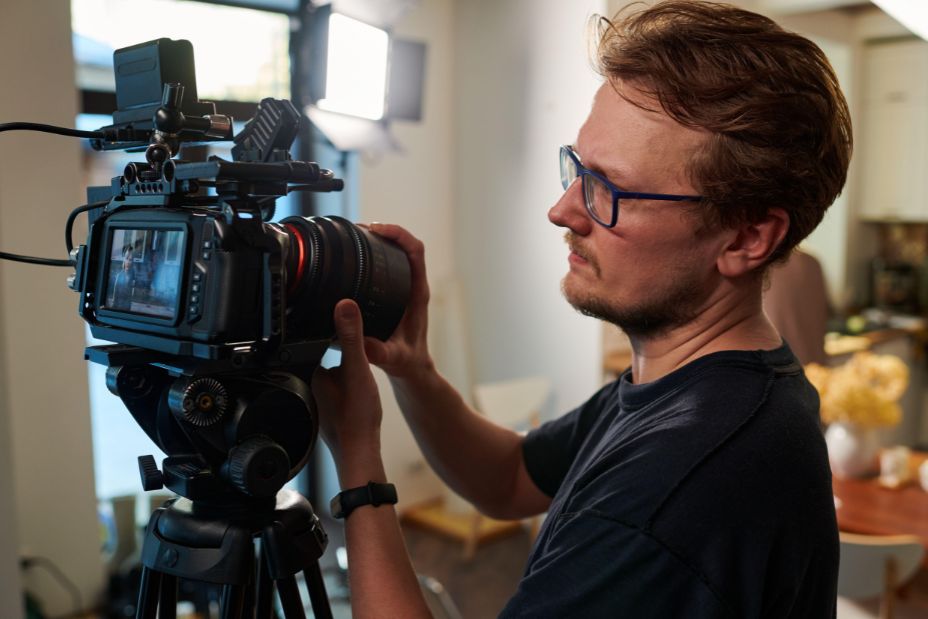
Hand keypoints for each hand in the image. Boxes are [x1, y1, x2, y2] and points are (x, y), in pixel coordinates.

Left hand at [312, 299, 382, 465]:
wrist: (360, 453)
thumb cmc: (357, 418)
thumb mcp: (358, 370)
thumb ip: (352, 338)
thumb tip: (345, 306)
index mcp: (310, 372)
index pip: (318, 341)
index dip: (334, 334)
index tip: (348, 332)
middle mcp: (308, 386)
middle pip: (325, 358)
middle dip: (339, 354)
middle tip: (357, 357)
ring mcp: (317, 400)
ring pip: (331, 376)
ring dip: (343, 373)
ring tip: (358, 376)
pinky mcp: (328, 412)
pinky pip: (336, 392)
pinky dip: (345, 389)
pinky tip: (356, 395)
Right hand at [361, 223, 432, 379]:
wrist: (412, 369)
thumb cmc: (407, 362)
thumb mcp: (393, 359)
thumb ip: (379, 353)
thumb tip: (363, 343)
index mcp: (418, 293)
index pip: (416, 251)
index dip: (399, 234)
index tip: (376, 230)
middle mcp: (414, 285)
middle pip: (406, 244)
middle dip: (385, 230)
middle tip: (358, 229)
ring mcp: (407, 287)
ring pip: (398, 252)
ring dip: (380, 239)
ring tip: (355, 235)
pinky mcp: (397, 291)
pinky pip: (390, 263)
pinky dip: (376, 252)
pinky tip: (357, 254)